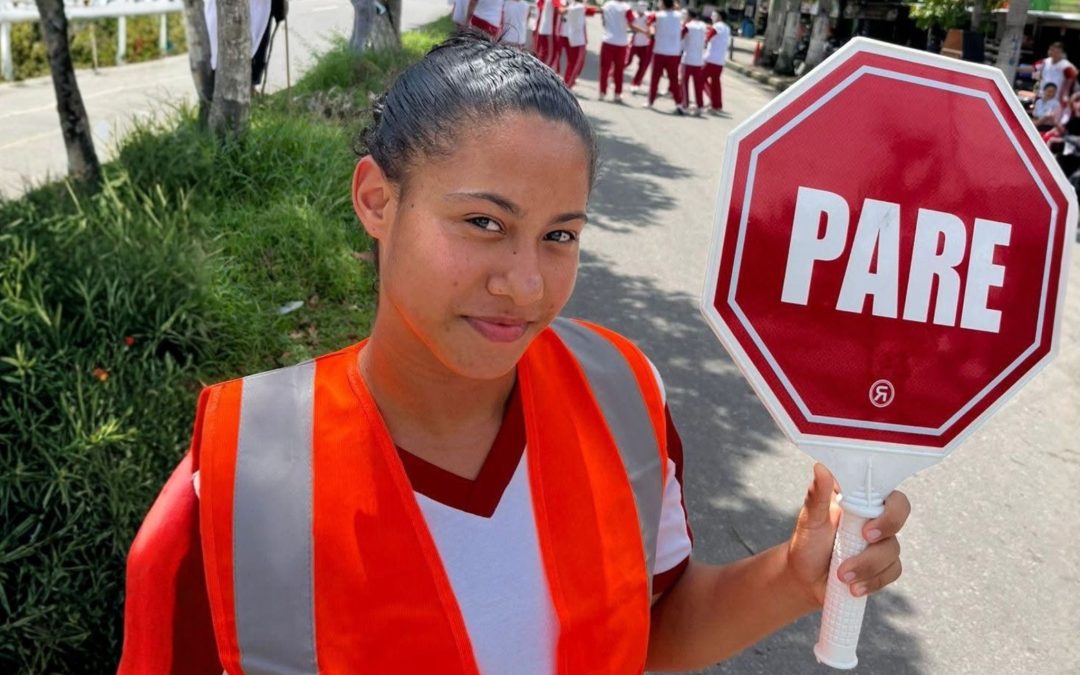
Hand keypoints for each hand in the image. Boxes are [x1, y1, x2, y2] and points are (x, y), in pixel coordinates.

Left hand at [785, 464, 910, 606]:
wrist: (804, 578)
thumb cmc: (807, 542)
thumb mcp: (809, 519)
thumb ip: (817, 495)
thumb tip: (821, 467)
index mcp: (860, 502)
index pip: (888, 494)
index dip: (889, 507)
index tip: (869, 524)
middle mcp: (875, 519)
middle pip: (899, 519)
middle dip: (885, 532)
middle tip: (865, 539)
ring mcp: (881, 544)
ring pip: (893, 551)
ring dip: (867, 565)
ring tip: (841, 575)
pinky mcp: (883, 567)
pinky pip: (891, 572)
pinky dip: (872, 581)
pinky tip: (853, 588)